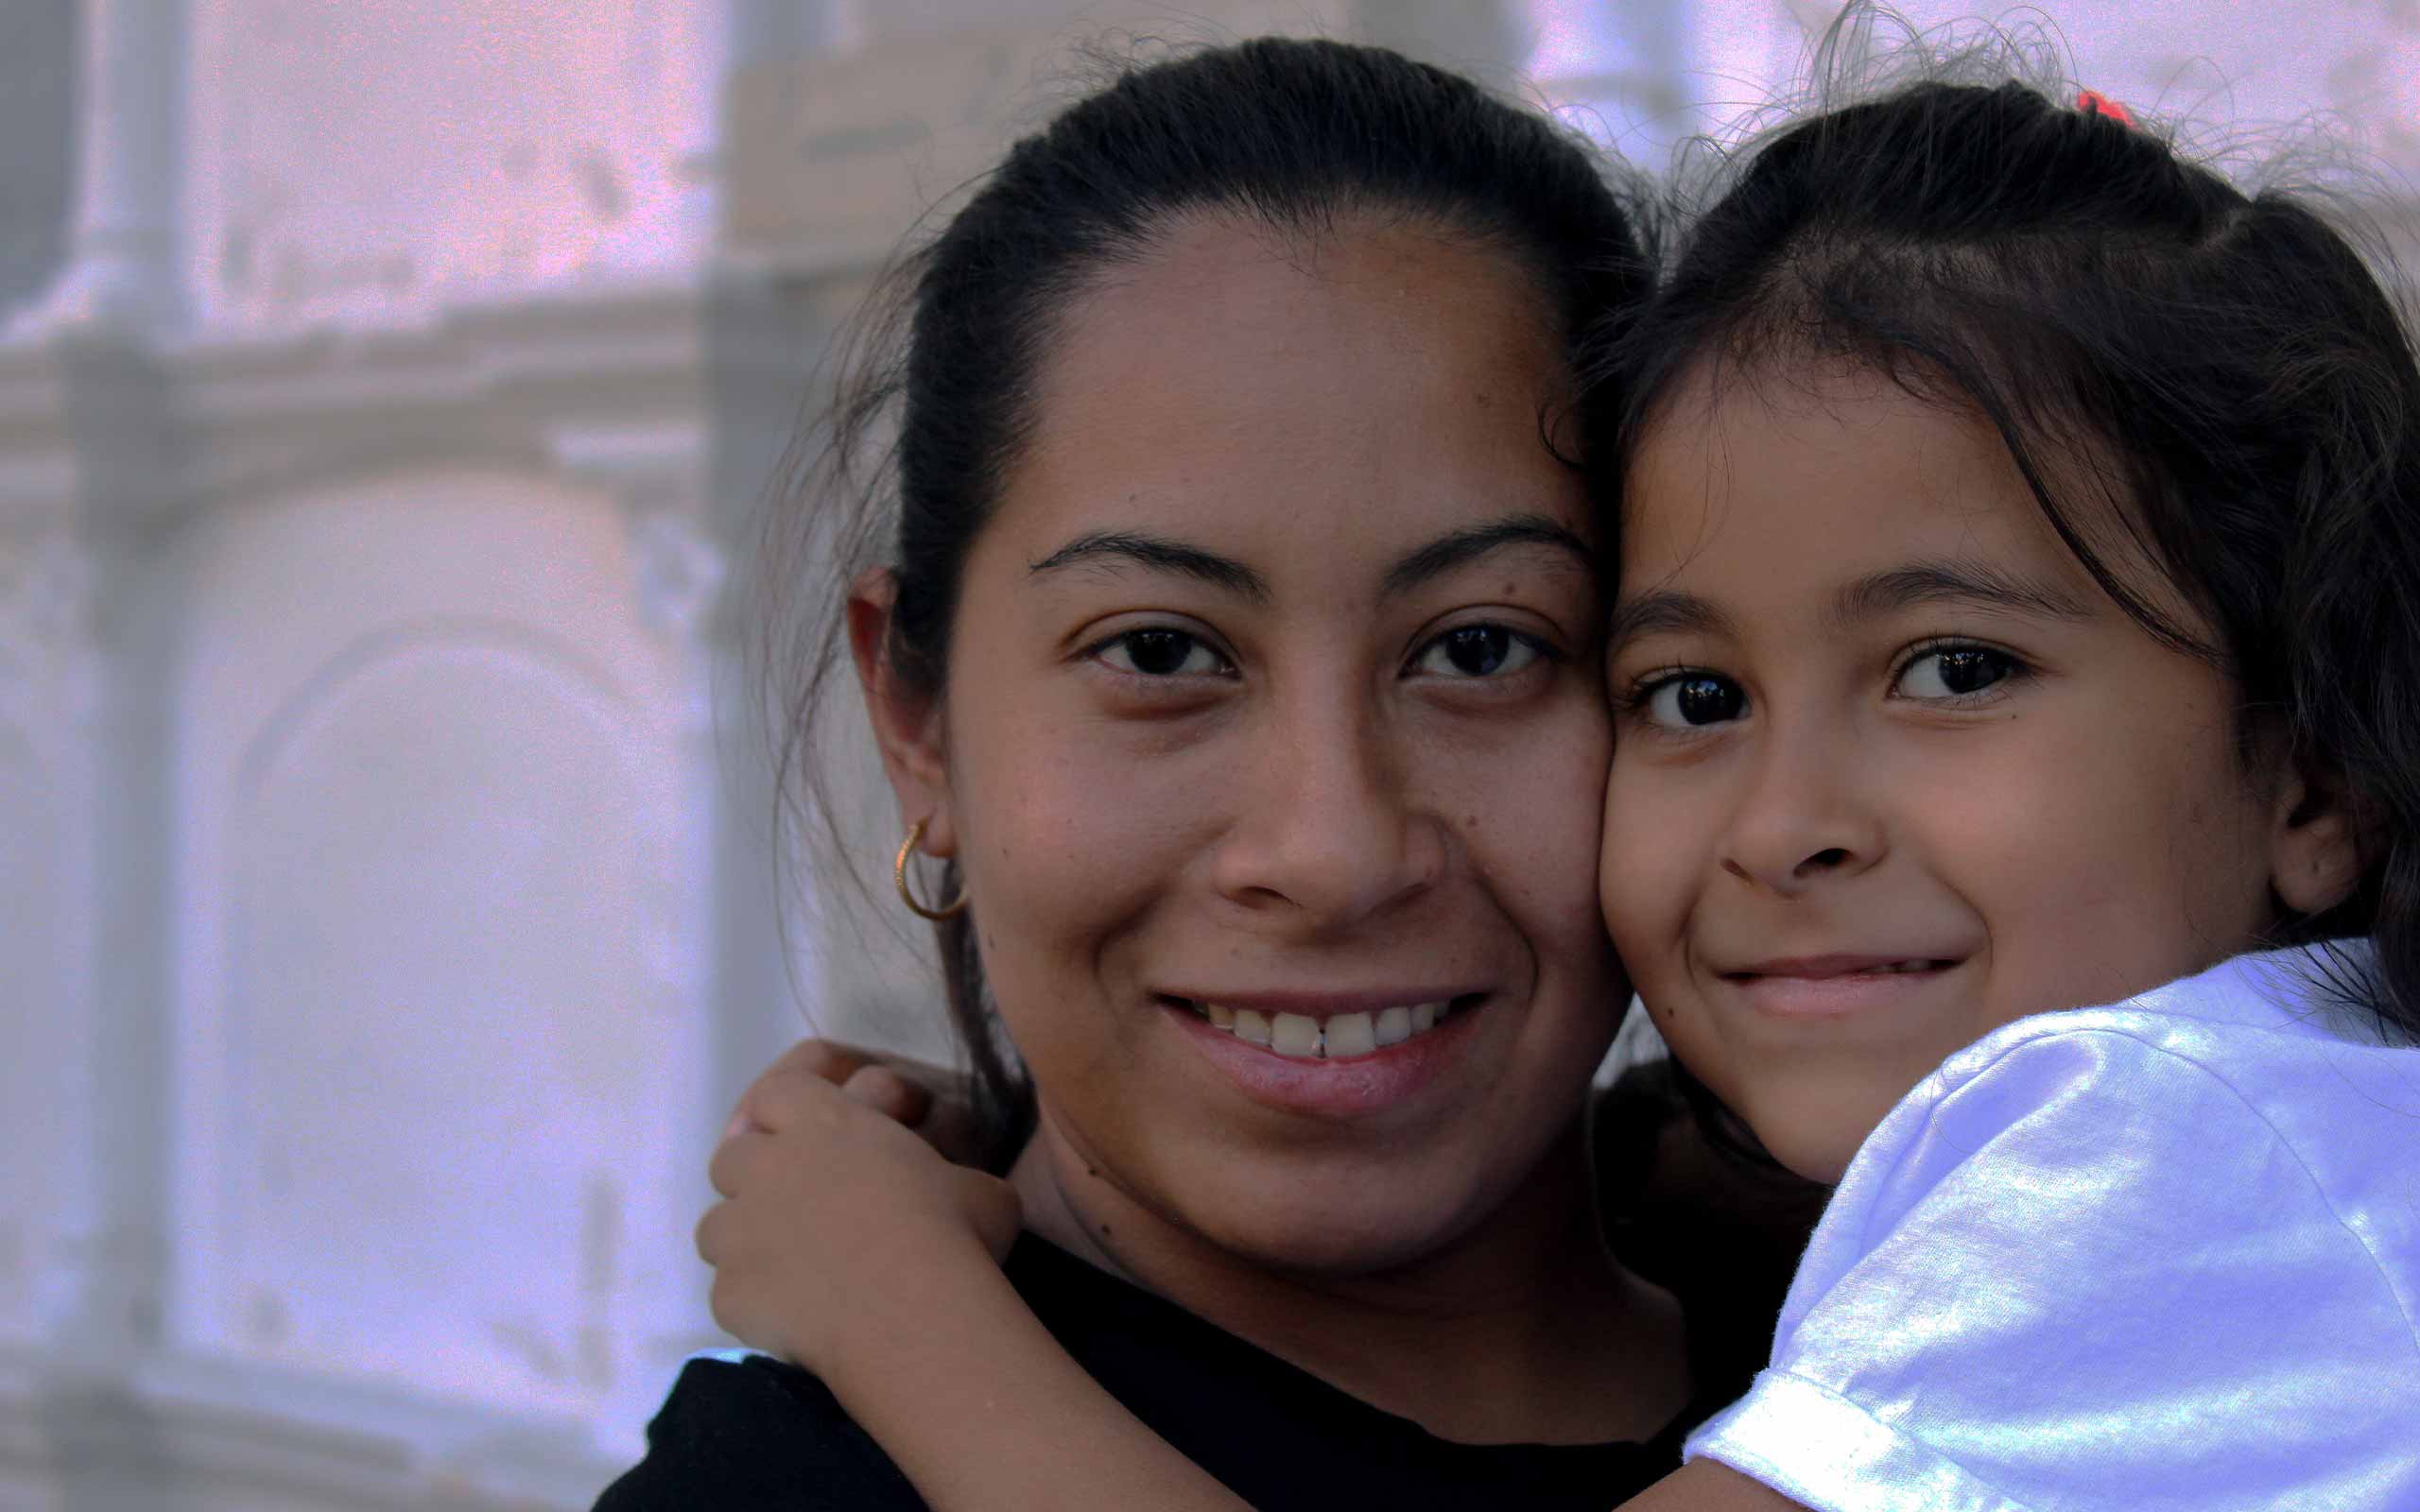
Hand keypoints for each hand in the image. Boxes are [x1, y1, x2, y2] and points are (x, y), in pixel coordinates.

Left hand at [697, 1061, 1021, 1377]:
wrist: (912, 1316)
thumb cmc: (952, 1232)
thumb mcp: (977, 1188)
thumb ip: (949, 1179)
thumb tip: (963, 1195)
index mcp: (825, 1124)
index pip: (778, 1092)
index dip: (786, 1111)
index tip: (807, 1135)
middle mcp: (769, 1168)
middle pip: (732, 1156)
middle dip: (755, 1176)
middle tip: (797, 1204)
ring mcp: (741, 1232)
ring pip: (716, 1225)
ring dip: (746, 1239)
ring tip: (788, 1266)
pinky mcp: (730, 1292)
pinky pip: (729, 1292)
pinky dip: (755, 1300)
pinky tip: (793, 1318)